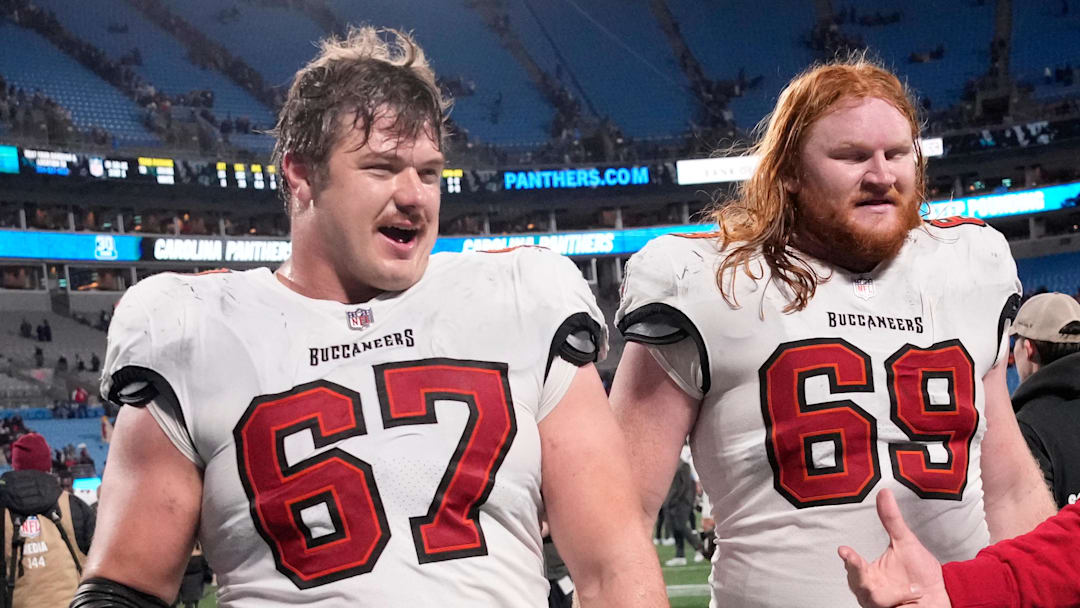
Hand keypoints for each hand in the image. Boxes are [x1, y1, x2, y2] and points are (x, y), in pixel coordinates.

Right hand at [837, 489, 950, 607]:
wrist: (940, 595)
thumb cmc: (920, 573)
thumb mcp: (905, 542)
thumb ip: (891, 519)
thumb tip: (884, 493)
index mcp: (868, 572)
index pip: (854, 565)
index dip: (849, 559)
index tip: (844, 550)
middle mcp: (869, 589)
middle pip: (857, 584)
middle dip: (858, 576)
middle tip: (856, 564)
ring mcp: (878, 603)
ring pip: (873, 599)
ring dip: (886, 594)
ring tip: (912, 589)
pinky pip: (888, 607)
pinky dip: (902, 599)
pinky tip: (915, 593)